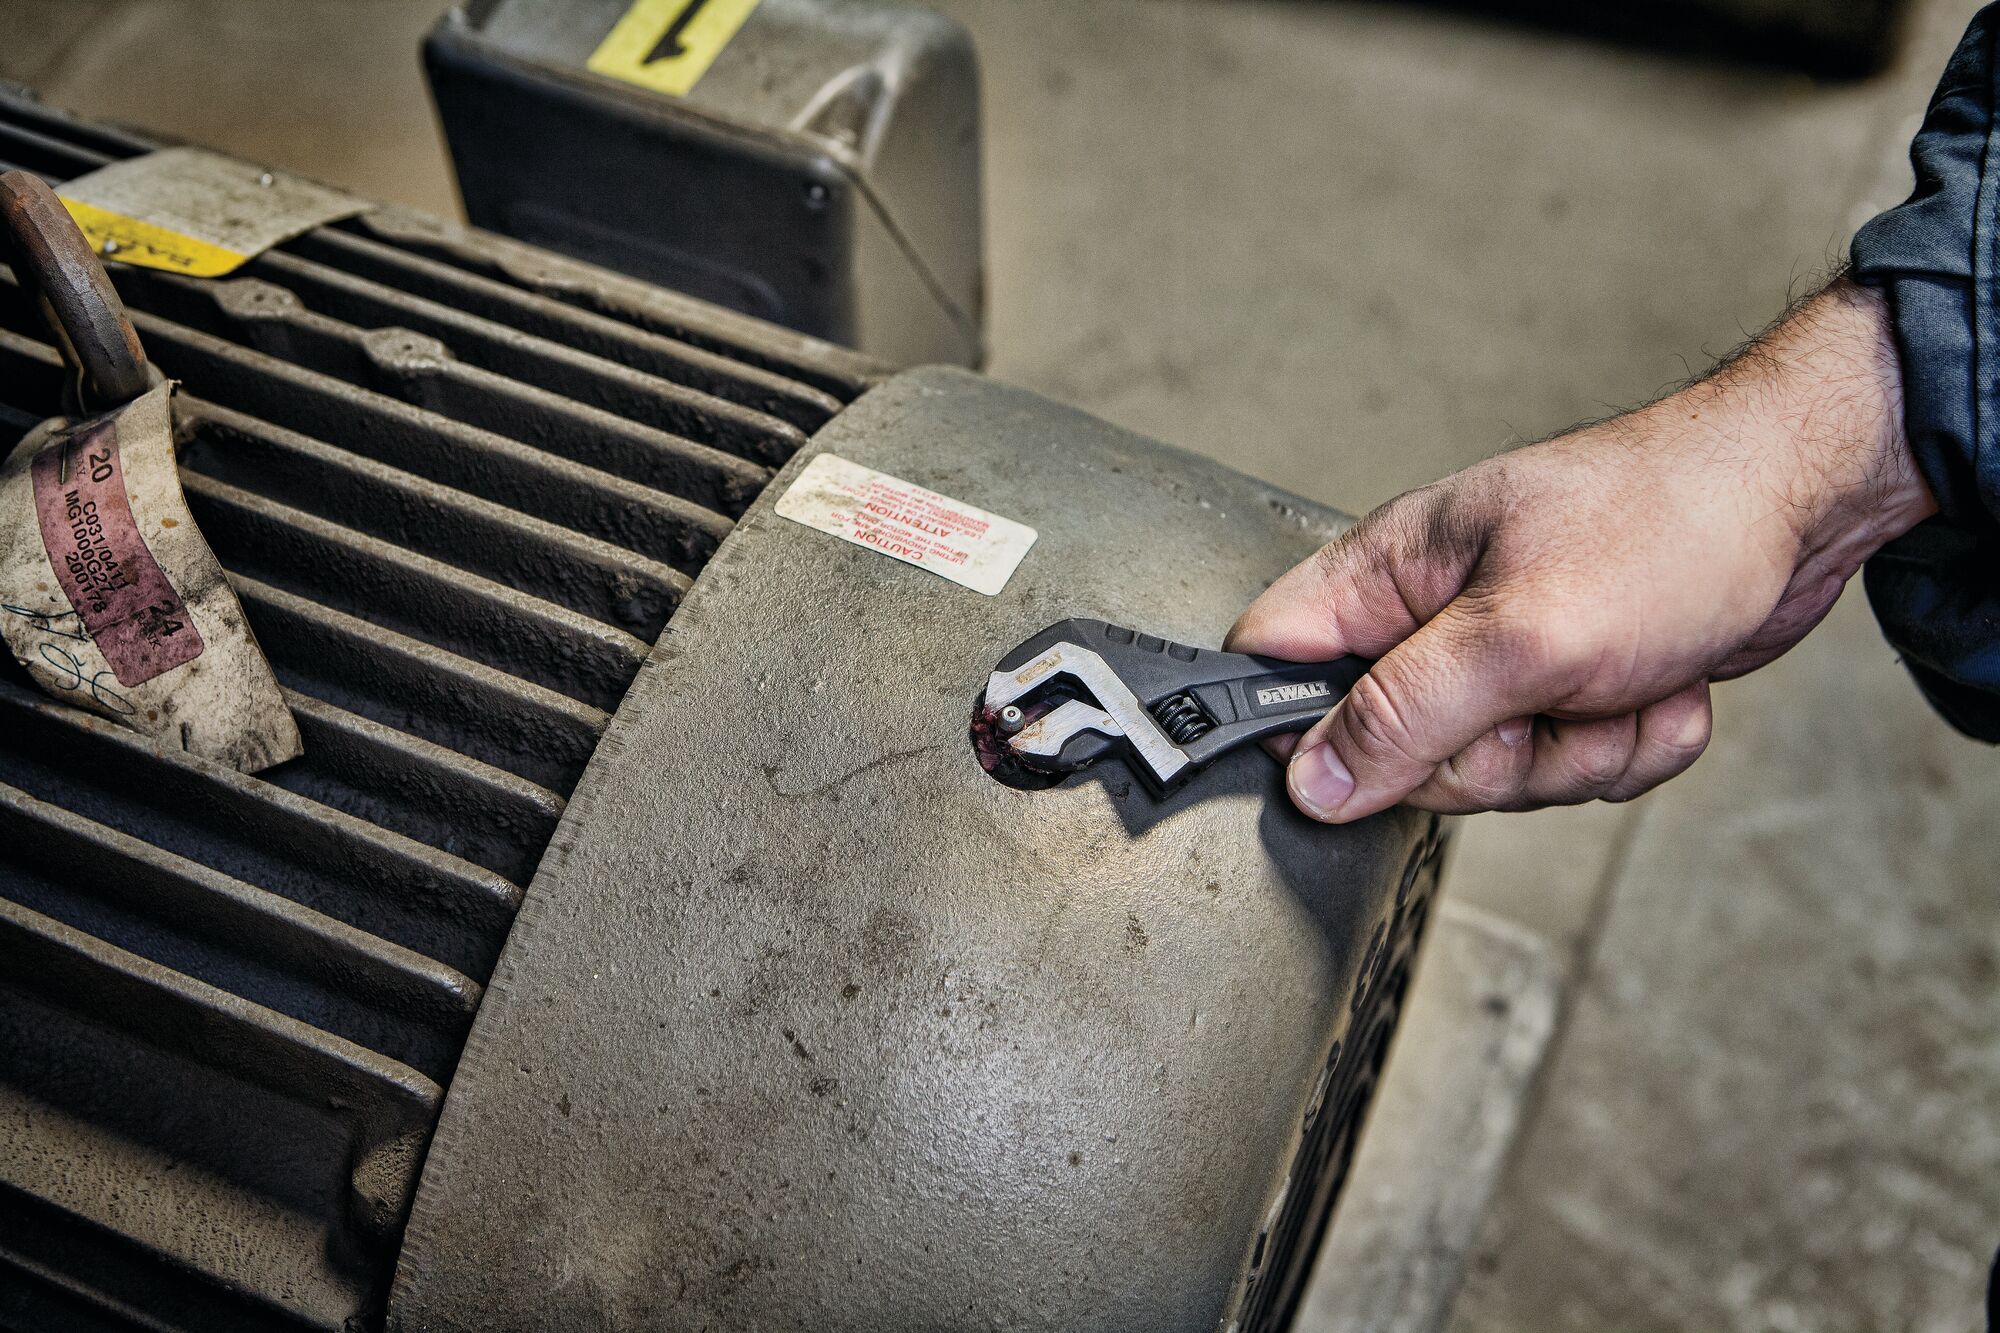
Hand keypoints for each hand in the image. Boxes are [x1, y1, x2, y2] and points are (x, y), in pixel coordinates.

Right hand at [1228, 278, 1935, 822]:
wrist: (1804, 505)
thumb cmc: (1670, 522)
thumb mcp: (1519, 634)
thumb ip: (1403, 714)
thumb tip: (1311, 781)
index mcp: (1388, 572)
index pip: (1274, 660)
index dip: (1299, 726)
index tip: (1383, 748)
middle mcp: (1431, 616)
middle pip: (1391, 751)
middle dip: (1491, 755)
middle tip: (1545, 699)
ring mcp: (1500, 656)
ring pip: (1489, 772)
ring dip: (1577, 751)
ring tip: (1622, 679)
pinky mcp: (1565, 687)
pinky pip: (1565, 768)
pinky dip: (1627, 746)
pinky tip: (1659, 684)